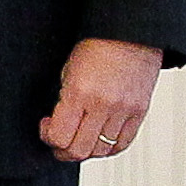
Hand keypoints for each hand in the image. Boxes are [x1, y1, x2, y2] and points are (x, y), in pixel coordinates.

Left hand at [42, 37, 165, 161]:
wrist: (130, 34)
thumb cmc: (97, 47)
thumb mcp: (69, 71)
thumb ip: (65, 101)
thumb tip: (59, 124)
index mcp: (80, 93)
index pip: (59, 136)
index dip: (47, 137)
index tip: (46, 127)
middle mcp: (103, 105)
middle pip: (79, 151)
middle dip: (62, 151)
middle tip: (57, 143)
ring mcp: (124, 110)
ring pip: (101, 151)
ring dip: (85, 151)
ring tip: (78, 140)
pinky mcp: (140, 111)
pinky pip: (123, 143)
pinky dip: (108, 148)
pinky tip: (98, 141)